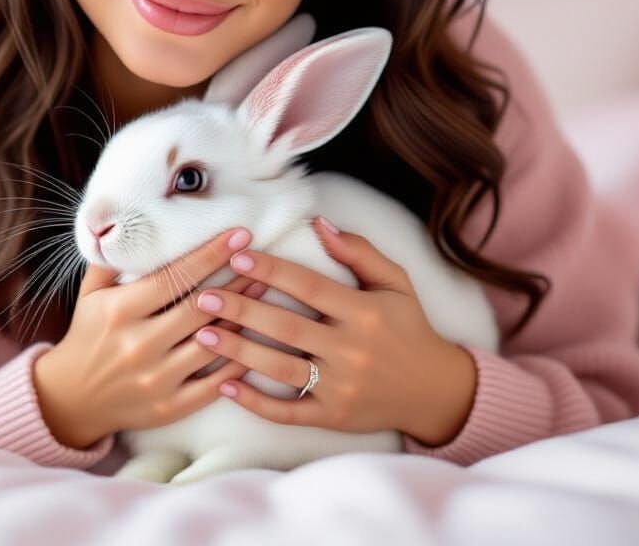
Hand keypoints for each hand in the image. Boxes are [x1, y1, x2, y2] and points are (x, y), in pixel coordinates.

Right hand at [33, 227, 269, 449]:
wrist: (71, 399)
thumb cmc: (88, 334)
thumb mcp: (90, 293)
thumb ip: (112, 260)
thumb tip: (131, 220)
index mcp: (119, 311)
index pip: (174, 277)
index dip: (210, 254)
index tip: (239, 235)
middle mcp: (138, 345)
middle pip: (200, 308)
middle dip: (236, 280)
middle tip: (264, 260)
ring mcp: (155, 380)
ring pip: (212, 345)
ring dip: (243, 318)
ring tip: (266, 295)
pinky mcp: (168, 409)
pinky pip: (213, 386)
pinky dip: (237, 365)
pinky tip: (256, 344)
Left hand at [189, 216, 478, 445]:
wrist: (435, 391)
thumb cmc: (409, 328)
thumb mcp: (395, 282)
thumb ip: (359, 251)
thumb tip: (320, 223)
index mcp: (364, 312)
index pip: (309, 286)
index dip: (272, 270)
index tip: (238, 255)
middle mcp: (351, 350)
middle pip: (286, 327)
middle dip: (241, 309)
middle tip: (203, 296)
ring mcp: (341, 387)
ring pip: (281, 368)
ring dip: (238, 351)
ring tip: (202, 334)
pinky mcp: (334, 416)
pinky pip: (289, 411)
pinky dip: (256, 402)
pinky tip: (226, 386)